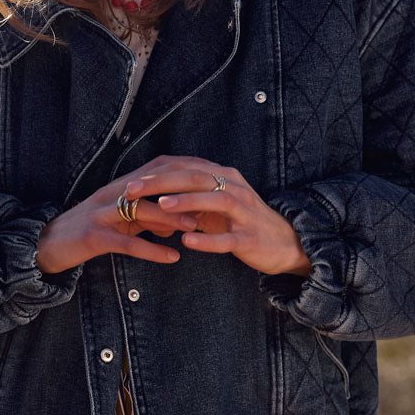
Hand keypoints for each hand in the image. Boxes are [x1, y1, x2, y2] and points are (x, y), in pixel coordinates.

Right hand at [36, 168, 200, 273]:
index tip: (212, 184)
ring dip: (171, 220)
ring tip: (196, 229)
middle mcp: (111, 195)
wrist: (43, 245)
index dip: (185, 176)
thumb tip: (174, 224)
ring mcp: (101, 214)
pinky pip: (127, 243)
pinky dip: (152, 250)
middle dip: (184, 194)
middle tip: (212, 204)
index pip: (158, 173)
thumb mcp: (119, 222)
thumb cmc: (84, 233)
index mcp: (120, 188)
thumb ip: (146, 219)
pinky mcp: (93, 236)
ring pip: (142, 211)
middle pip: (154, 187)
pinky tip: (171, 258)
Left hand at [122, 156, 311, 277]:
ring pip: (217, 201)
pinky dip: (208, 240)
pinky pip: (229, 239)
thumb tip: (156, 195)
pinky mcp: (251, 238)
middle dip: (164, 183)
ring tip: (161, 206)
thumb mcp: (216, 206)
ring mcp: (245, 214)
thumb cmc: (243, 223)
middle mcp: (236, 190)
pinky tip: (187, 242)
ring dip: (188, 202)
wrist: (284, 244)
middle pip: (198, 178)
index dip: (158, 175)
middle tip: (135, 190)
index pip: (187, 170)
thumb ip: (191, 198)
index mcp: (225, 179)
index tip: (130, 183)